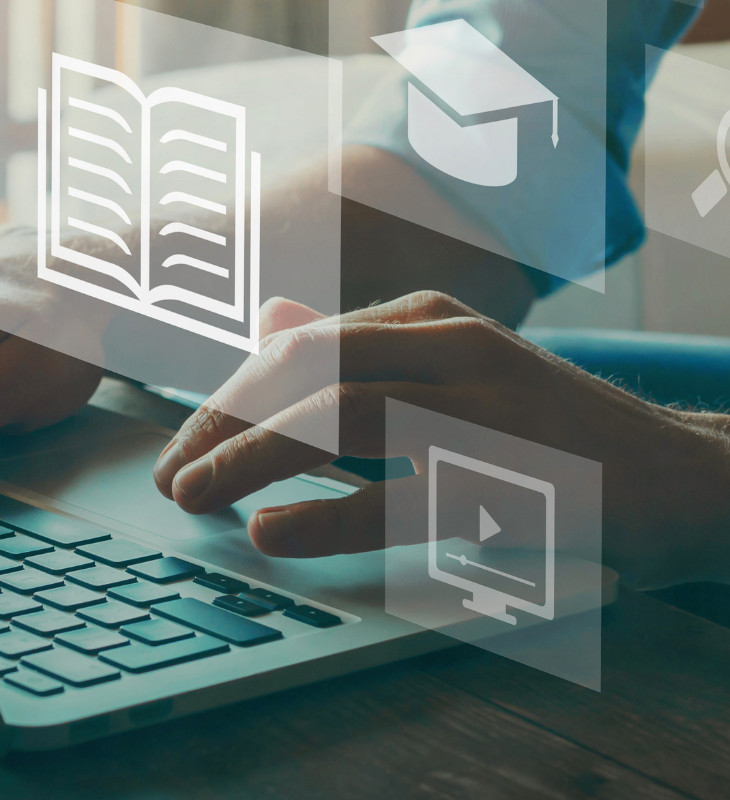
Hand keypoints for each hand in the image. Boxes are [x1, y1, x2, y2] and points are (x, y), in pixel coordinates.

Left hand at [153, 292, 729, 588]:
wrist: (682, 475)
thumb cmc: (550, 429)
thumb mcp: (452, 369)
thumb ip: (359, 347)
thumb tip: (267, 321)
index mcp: (428, 316)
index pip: (298, 345)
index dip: (229, 396)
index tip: (183, 446)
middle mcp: (449, 343)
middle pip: (304, 370)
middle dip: (223, 422)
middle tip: (172, 477)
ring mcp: (483, 404)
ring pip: (338, 416)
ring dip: (251, 458)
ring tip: (195, 499)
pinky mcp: (513, 475)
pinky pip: (400, 495)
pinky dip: (327, 515)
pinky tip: (272, 533)